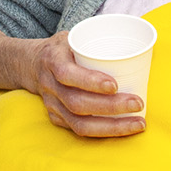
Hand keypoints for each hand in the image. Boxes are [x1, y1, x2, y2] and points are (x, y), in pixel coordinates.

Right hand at [27, 31, 144, 137]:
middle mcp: (49, 85)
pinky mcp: (56, 118)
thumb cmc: (63, 49)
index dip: (90, 81)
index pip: (67, 74)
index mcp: (52, 60)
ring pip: (79, 123)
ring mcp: (52, 105)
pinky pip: (79, 131)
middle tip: (138, 104)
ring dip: (111, 126)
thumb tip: (139, 46)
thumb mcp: (74, 37)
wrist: (31, 64)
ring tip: (138, 123)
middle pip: (77, 103)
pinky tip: (124, 129)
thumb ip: (97, 42)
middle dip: (110, 107)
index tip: (115, 85)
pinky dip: (104, 132)